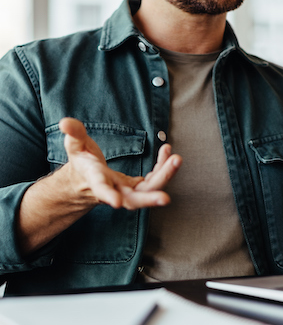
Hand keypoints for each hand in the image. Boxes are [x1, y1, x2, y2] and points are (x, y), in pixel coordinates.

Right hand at [60, 118, 181, 209]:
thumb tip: (65, 122)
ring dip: (164, 177)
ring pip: (149, 190)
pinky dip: (163, 169)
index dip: (108, 196)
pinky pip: (155, 180)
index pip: (101, 190)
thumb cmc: (82, 162)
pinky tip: (169, 153)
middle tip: (165, 198)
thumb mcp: (75, 146)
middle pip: (133, 199)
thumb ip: (73, 134)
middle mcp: (115, 191)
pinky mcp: (139, 187)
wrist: (88, 181)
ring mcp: (128, 191)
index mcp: (96, 181)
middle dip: (149, 198)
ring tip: (176, 159)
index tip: (116, 202)